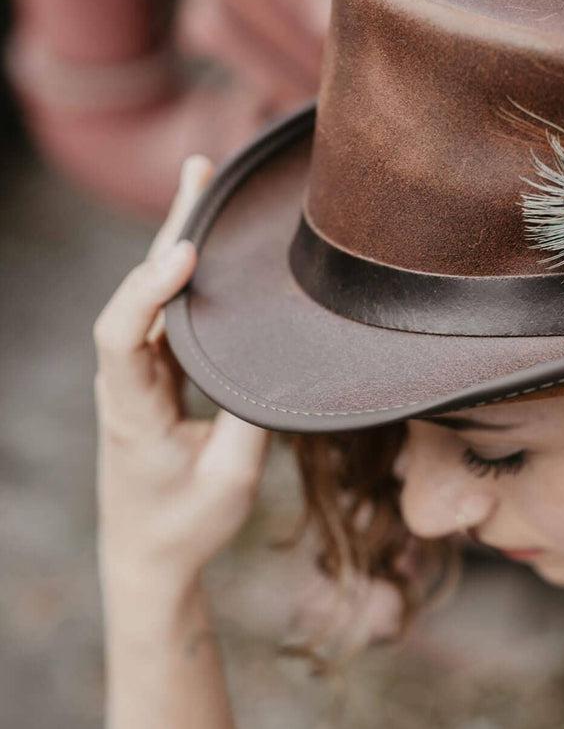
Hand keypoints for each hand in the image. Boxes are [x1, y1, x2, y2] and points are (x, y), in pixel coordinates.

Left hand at [93, 156, 270, 595]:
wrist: (147, 556)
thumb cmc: (186, 525)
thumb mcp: (230, 480)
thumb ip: (249, 419)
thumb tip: (275, 360)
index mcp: (132, 412)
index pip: (122, 338)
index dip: (146, 291)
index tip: (183, 254)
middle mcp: (126, 383)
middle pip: (135, 294)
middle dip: (169, 229)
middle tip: (200, 172)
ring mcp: (138, 375)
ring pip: (151, 296)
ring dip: (176, 239)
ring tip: (206, 185)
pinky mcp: (154, 374)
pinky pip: (166, 313)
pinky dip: (185, 272)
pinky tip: (207, 243)